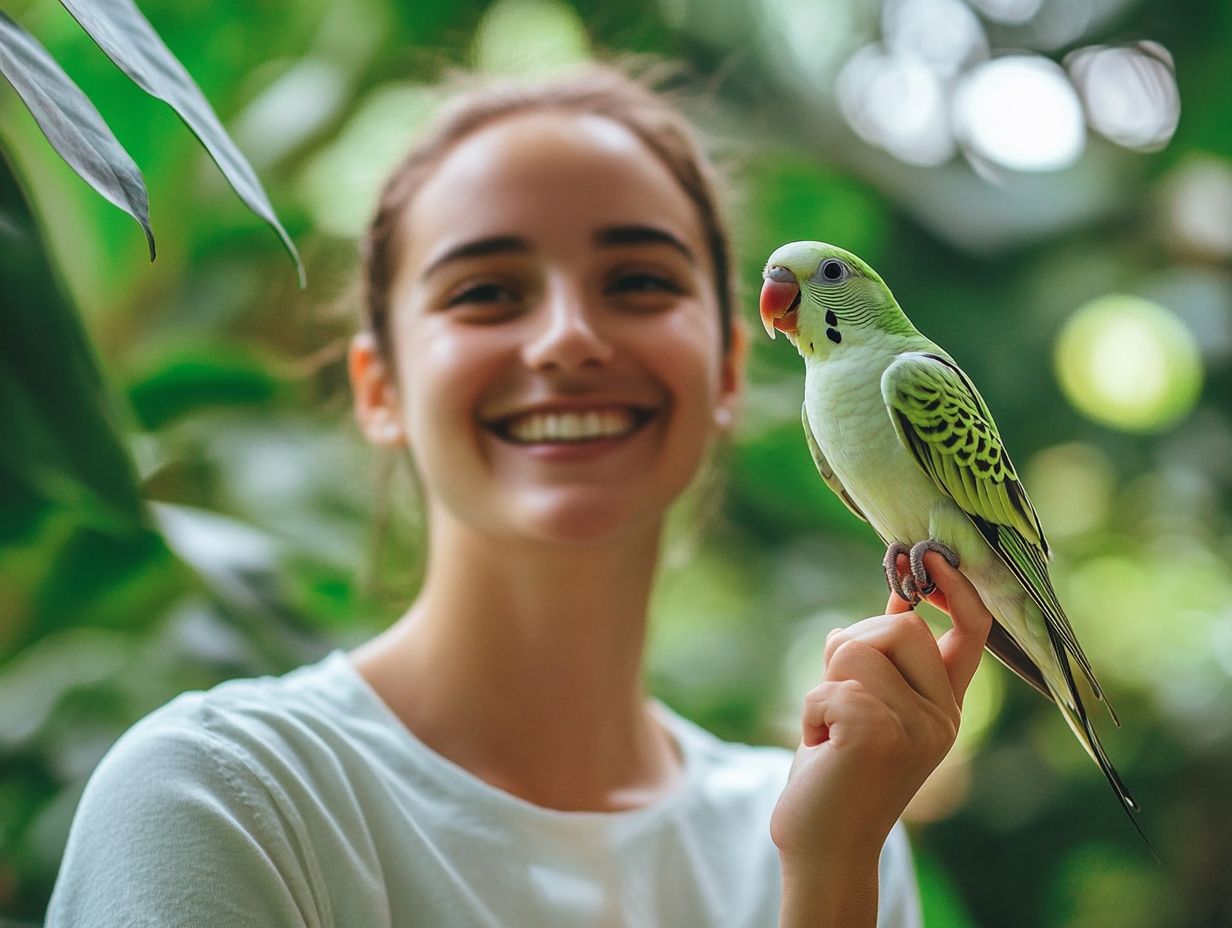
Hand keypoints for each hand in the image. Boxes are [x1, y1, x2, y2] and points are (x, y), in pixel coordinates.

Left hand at [771, 552, 993, 866]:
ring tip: (831, 731)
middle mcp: (943, 717)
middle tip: (841, 700)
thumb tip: (898, 602)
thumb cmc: (840, 772)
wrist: (824, 846)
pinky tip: (822, 749)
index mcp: (946, 706)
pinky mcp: (876, 735)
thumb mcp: (871, 709)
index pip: (973, 633)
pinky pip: (828, 684)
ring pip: (856, 647)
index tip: (929, 555)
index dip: (957, 588)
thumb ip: (887, 662)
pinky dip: (810, 710)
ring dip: (826, 682)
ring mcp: (915, 727)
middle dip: (854, 645)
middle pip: (900, 625)